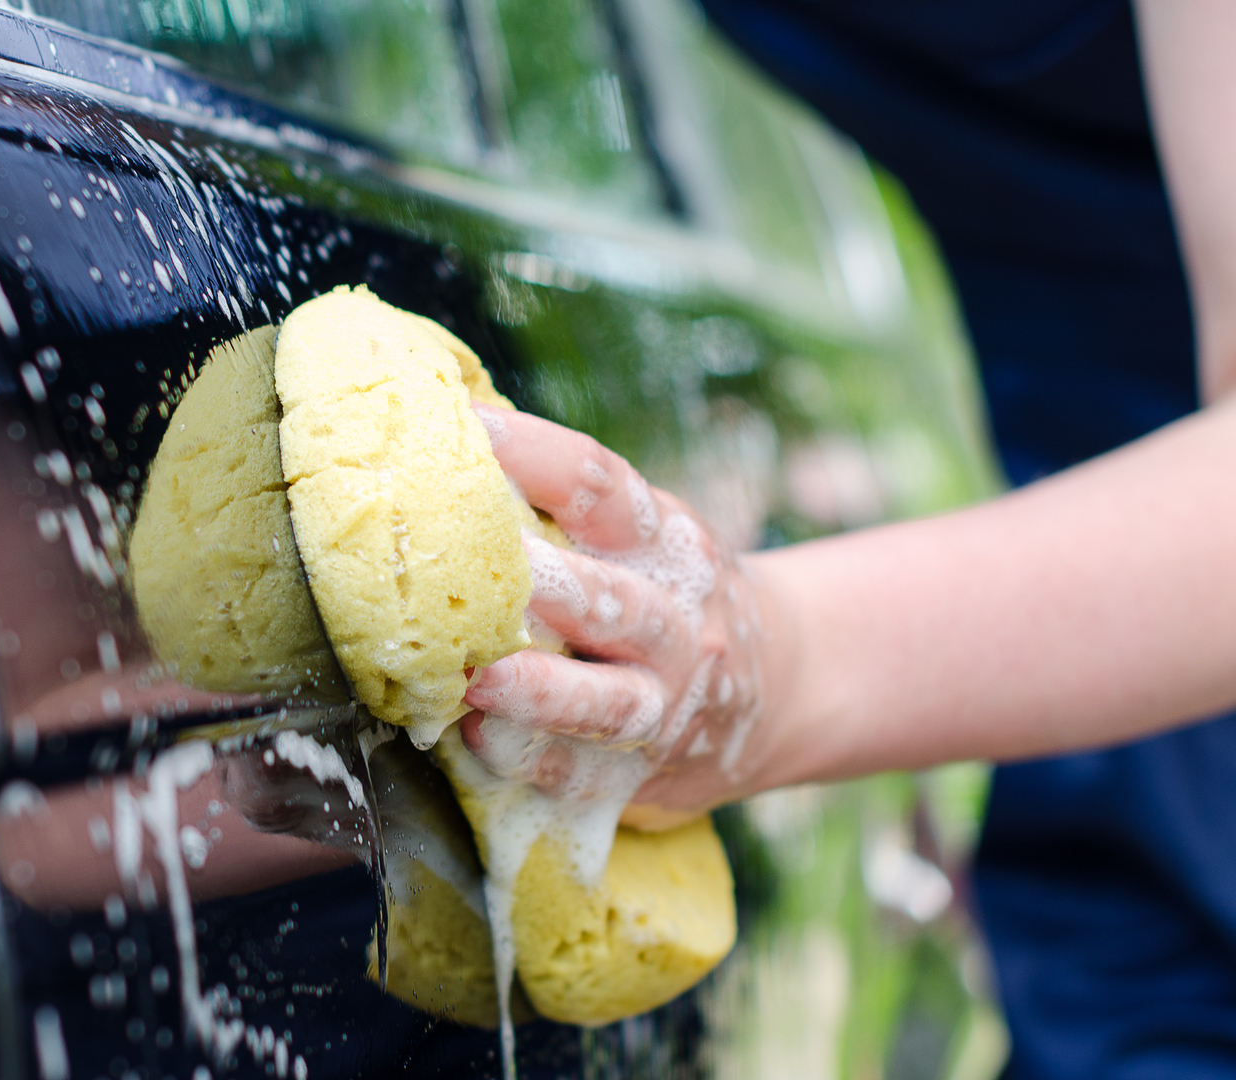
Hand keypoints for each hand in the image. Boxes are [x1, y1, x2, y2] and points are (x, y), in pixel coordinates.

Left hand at [459, 405, 766, 822]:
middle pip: (611, 599)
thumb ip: (567, 501)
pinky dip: (535, 759)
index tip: (468, 431)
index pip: (599, 486)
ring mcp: (664, 701)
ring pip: (608, 698)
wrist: (783, 686)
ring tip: (480, 678)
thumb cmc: (669, 593)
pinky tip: (482, 741)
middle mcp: (672, 618)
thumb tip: (452, 421)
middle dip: (545, 585)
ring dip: (542, 688)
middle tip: (479, 568)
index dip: (534, 454)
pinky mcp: (642, 770)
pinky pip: (587, 772)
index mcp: (661, 540)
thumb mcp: (645, 535)